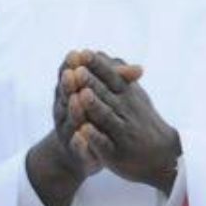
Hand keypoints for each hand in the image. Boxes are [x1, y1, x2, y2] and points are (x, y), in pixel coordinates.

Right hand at [26, 51, 109, 205]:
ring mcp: (68, 132)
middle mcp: (66, 112)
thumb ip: (118, 83)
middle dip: (69, 84)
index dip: (72, 65)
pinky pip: (76, 148)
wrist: (86, 151)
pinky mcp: (77, 152)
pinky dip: (78, 143)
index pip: (69, 77)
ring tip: (76, 99)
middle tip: (71, 73)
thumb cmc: (97, 115)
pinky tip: (79, 138)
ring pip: (69, 120)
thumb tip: (139, 70)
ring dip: (72, 110)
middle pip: (66, 96)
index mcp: (72, 95)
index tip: (77, 52)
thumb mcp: (106, 97)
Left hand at [65, 52, 179, 193]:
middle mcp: (127, 111)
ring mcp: (122, 132)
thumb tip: (99, 53)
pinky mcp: (116, 153)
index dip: (99, 66)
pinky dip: (94, 137)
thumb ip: (117, 76)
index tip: (84, 53)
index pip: (113, 78)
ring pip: (105, 117)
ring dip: (94, 106)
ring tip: (82, 94)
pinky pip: (104, 143)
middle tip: (78, 69)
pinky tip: (83, 130)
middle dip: (92, 82)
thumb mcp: (135, 95)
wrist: (163, 154)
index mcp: (129, 96)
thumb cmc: (142, 121)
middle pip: (106, 95)